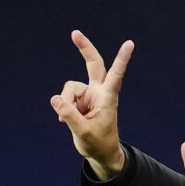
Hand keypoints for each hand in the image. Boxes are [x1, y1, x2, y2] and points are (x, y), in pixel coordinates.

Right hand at [50, 30, 134, 179]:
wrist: (100, 153)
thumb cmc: (98, 143)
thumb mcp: (82, 132)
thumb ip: (69, 115)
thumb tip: (54, 99)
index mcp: (108, 98)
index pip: (116, 75)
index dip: (122, 59)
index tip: (130, 43)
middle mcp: (99, 92)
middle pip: (93, 64)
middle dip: (84, 48)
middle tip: (75, 33)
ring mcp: (89, 95)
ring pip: (70, 88)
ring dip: (65, 102)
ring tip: (66, 119)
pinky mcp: (80, 101)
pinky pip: (65, 98)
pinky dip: (63, 107)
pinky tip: (65, 120)